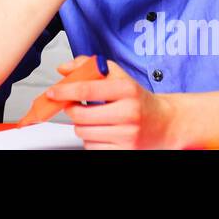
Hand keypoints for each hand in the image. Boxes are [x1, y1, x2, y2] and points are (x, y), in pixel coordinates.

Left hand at [48, 56, 186, 148]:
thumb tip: (65, 68)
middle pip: (81, 115)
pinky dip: (91, 140)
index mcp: (127, 90)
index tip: (53, 92)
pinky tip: (102, 132)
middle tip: (75, 106)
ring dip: (82, 126)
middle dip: (72, 110)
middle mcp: (129, 113)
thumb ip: (90, 66)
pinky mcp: (125, 151)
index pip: (87, 89)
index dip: (65, 90)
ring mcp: (128, 135)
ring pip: (84, 133)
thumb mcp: (119, 76)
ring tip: (94, 119)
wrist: (165, 123)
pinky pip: (92, 147)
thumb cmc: (138, 99)